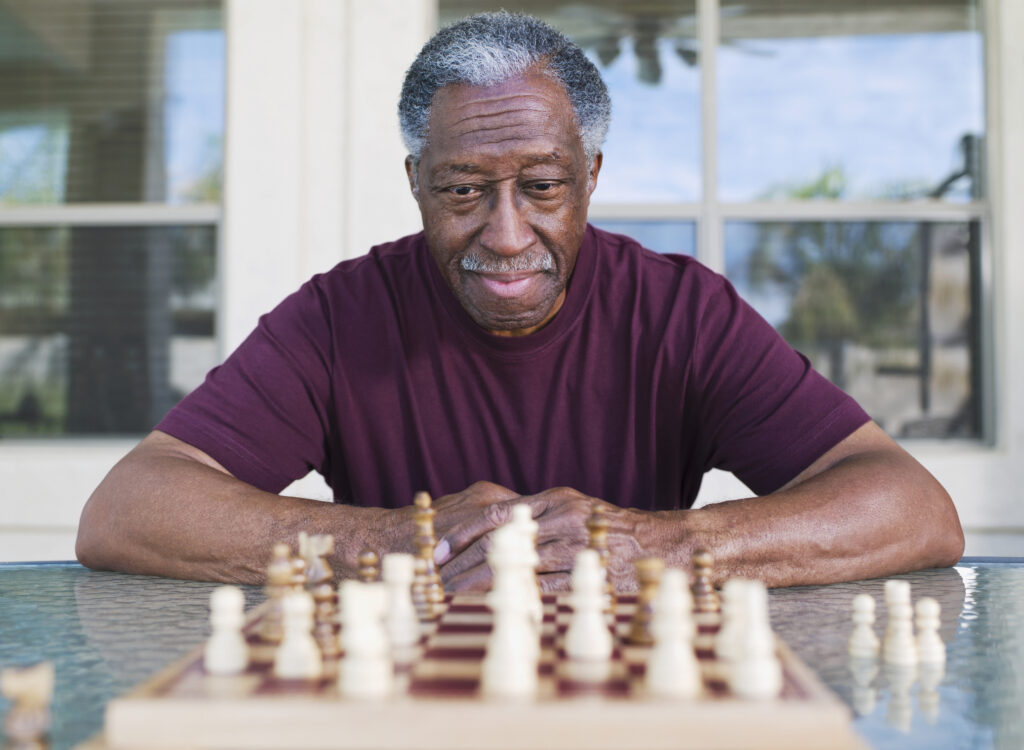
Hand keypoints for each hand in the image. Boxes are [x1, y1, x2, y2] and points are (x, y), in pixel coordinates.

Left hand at [436, 486, 648, 592]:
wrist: (658, 541)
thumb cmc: (607, 528)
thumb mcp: (572, 508)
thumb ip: (537, 516)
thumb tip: (494, 532)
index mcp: (553, 498)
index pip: (496, 513)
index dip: (464, 533)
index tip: (439, 551)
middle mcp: (561, 517)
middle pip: (499, 542)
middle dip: (464, 564)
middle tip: (438, 581)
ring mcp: (573, 545)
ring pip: (516, 567)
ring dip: (481, 585)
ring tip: (455, 599)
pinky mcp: (584, 572)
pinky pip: (542, 588)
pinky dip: (515, 598)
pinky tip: (492, 609)